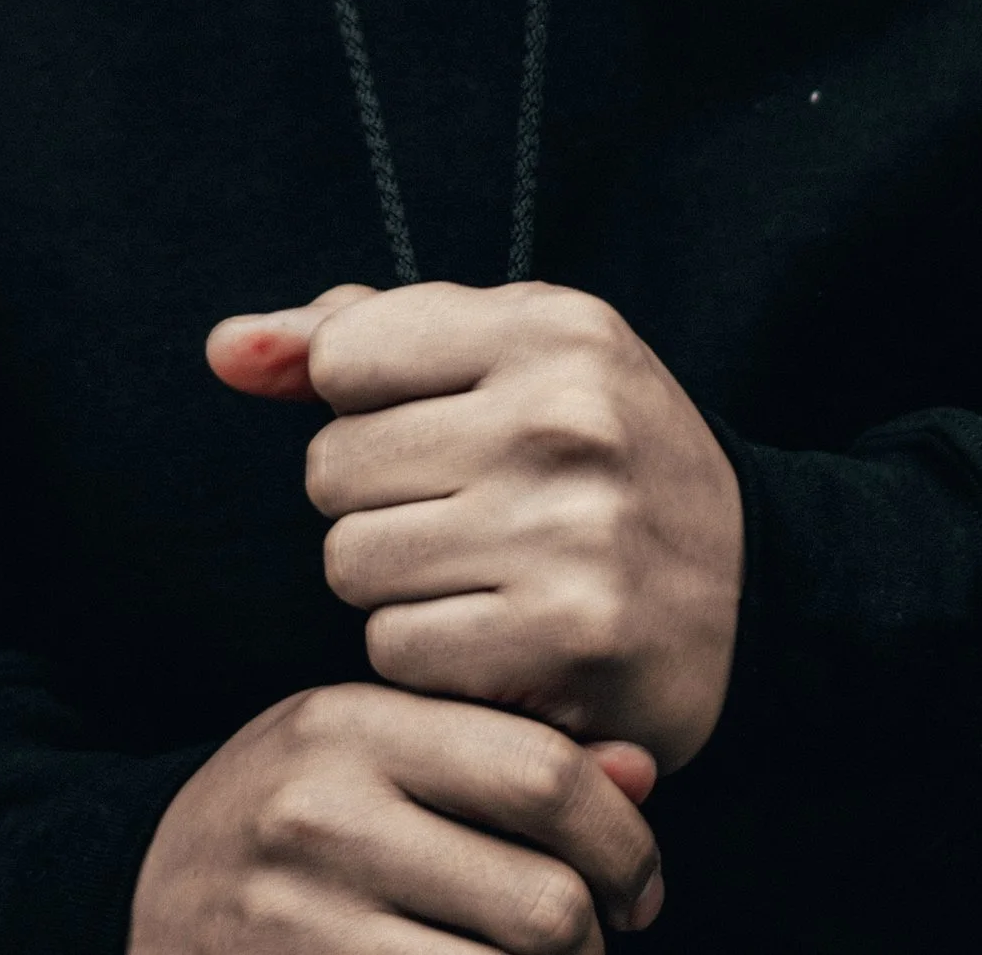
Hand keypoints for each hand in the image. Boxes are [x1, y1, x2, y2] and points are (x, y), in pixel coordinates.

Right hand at [128, 682, 663, 954]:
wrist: (139, 884)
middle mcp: (324, 818)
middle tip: (599, 946)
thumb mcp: (378, 744)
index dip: (626, 842)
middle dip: (599, 942)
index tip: (643, 885)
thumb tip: (643, 774)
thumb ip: (507, 751)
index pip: (544, 776)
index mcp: (355, 726)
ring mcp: (302, 923)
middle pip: (545, 905)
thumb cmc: (291, 808)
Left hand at [208, 282, 743, 772]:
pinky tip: (498, 634)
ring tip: (478, 572)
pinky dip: (428, 654)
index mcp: (549, 327)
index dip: (365, 404)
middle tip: (459, 511)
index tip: (433, 425)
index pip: (342, 358)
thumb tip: (223, 348)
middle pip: (331, 471)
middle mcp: (563, 419)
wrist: (758, 585)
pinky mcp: (566, 644)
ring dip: (393, 584)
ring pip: (351, 566)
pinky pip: (398, 651)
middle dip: (371, 501)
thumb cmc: (596, 452)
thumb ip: (355, 335)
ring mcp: (570, 534)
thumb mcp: (506, 352)